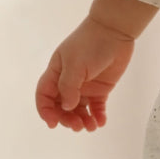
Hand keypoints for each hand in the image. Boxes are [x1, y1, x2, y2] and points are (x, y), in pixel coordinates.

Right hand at [35, 17, 135, 131]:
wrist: (115, 31)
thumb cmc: (91, 44)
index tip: (53, 123)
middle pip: (61, 107)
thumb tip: (67, 107)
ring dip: (82, 120)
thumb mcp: (74, 64)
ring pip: (78, 110)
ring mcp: (85, 86)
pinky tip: (100, 122)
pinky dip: (97, 116)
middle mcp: (68, 82)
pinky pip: (96, 107)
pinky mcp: (101, 88)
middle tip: (77, 126)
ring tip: (91, 127)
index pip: (44, 96)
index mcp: (56, 73)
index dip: (46, 111)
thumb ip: (69, 87)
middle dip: (67, 119)